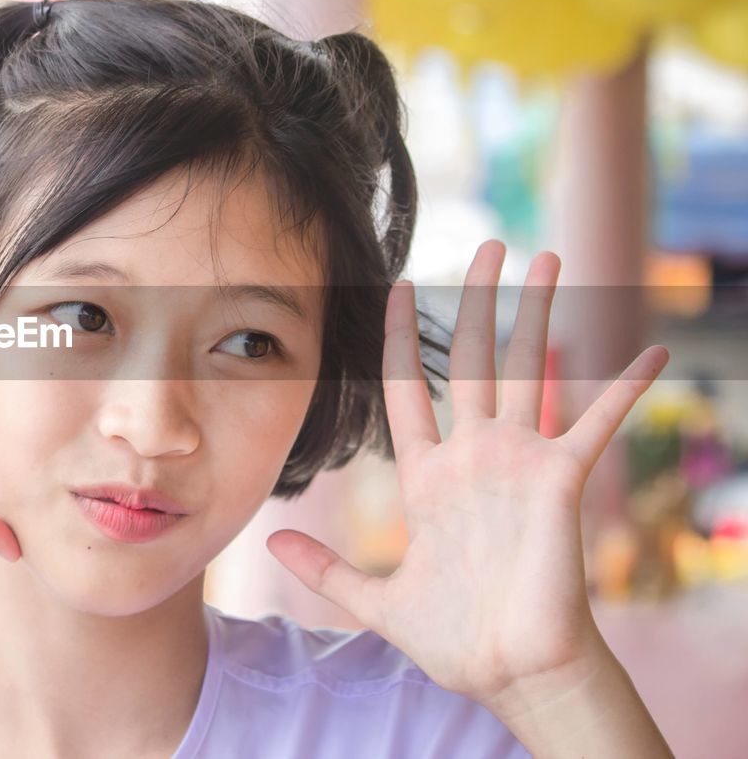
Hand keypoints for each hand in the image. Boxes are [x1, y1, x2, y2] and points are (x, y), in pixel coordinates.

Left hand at [267, 241, 667, 707]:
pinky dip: (623, 388)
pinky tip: (652, 350)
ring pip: (528, 370)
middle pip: (473, 360)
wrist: (511, 674)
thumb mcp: (374, 599)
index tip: (395, 288)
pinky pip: (597, 423)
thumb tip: (269, 541)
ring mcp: (518, 465)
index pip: (408, 388)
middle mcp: (474, 457)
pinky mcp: (561, 482)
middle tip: (487, 247)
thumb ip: (326, 568)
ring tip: (549, 257)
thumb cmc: (453, 640)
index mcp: (428, 476)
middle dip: (478, 301)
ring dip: (539, 313)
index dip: (401, 338)